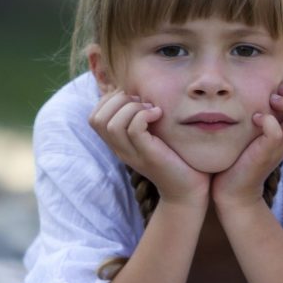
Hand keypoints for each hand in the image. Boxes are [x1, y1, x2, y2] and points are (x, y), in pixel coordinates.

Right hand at [89, 89, 209, 206]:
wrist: (189, 189)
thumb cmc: (176, 157)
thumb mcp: (155, 134)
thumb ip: (143, 118)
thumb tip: (141, 92)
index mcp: (118, 143)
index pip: (94, 117)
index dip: (110, 100)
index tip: (135, 99)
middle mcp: (120, 149)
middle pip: (97, 119)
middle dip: (117, 101)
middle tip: (142, 103)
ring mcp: (132, 154)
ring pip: (112, 124)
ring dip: (132, 108)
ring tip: (152, 110)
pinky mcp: (148, 156)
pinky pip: (133, 130)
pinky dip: (144, 115)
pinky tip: (159, 115)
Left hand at [212, 83, 282, 209]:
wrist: (233, 188)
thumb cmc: (242, 155)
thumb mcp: (257, 130)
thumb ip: (265, 113)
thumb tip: (263, 89)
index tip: (278, 88)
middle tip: (276, 92)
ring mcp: (280, 147)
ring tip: (269, 103)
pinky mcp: (265, 153)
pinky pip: (276, 133)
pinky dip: (267, 120)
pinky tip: (255, 119)